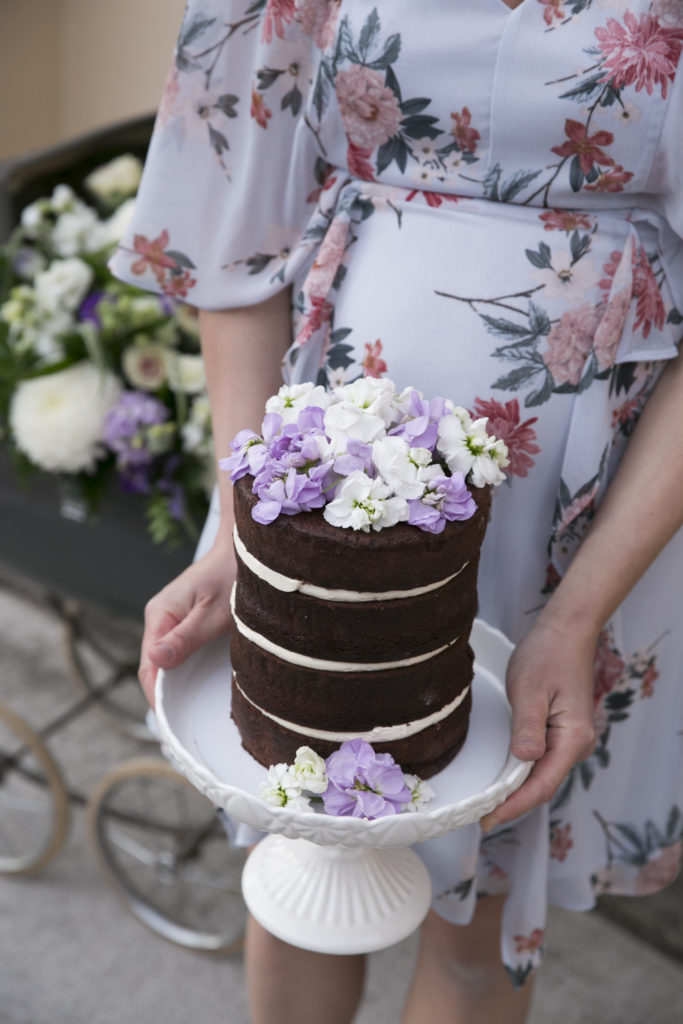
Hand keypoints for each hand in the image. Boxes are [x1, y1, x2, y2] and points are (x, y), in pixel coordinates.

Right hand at [139, 531, 235, 707]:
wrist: (243, 549)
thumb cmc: (231, 574)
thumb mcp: (213, 611)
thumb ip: (185, 637)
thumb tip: (155, 661)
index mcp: (160, 615)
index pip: (148, 667)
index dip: (157, 697)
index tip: (172, 722)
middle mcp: (160, 619)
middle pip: (153, 668)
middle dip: (164, 697)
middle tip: (182, 727)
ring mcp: (170, 621)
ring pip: (164, 663)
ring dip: (173, 686)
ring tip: (187, 715)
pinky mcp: (184, 623)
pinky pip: (177, 653)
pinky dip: (182, 672)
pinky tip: (194, 688)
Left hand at [479, 614, 596, 831]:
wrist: (566, 632)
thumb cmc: (547, 655)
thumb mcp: (530, 689)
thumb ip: (528, 727)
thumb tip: (524, 760)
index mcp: (573, 739)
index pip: (542, 785)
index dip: (514, 806)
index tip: (487, 819)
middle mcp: (577, 745)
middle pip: (543, 786)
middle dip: (513, 804)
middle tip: (479, 817)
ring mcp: (571, 740)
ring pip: (542, 776)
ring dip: (517, 791)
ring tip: (487, 805)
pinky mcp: (562, 733)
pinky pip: (542, 762)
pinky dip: (522, 774)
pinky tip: (504, 779)